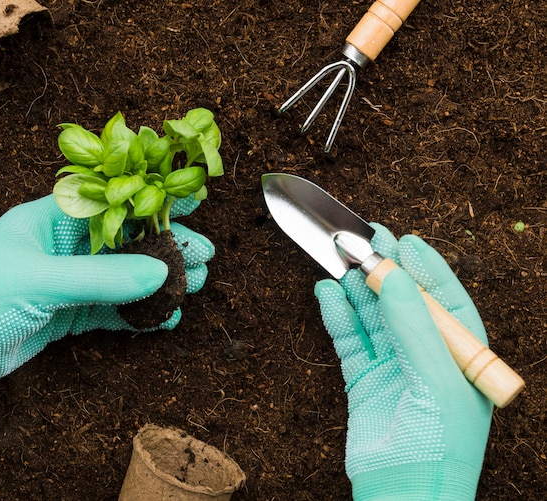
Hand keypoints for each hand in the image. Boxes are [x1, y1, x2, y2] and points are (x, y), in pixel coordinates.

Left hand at [0, 195, 213, 430]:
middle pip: (126, 243)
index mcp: (50, 221)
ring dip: (158, 283)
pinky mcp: (67, 313)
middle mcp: (62, 248)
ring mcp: (66, 282)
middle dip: (165, 249)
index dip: (152, 205)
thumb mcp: (42, 282)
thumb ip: (102, 278)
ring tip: (196, 287)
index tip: (192, 206)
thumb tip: (162, 276)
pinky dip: (138, 315)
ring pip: (123, 278)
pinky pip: (111, 310)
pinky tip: (165, 319)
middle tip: (205, 257)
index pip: (112, 206)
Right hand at [315, 224, 491, 499]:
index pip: (445, 300)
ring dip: (357, 289)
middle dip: (386, 271)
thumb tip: (397, 277)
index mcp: (461, 357)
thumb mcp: (437, 383)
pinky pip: (348, 339)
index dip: (425, 268)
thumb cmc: (439, 450)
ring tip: (342, 261)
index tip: (405, 240)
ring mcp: (393, 368)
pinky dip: (337, 315)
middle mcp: (427, 357)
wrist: (403, 499)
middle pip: (404, 303)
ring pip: (372, 317)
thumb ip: (415, 328)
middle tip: (367, 240)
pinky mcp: (362, 380)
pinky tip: (328, 294)